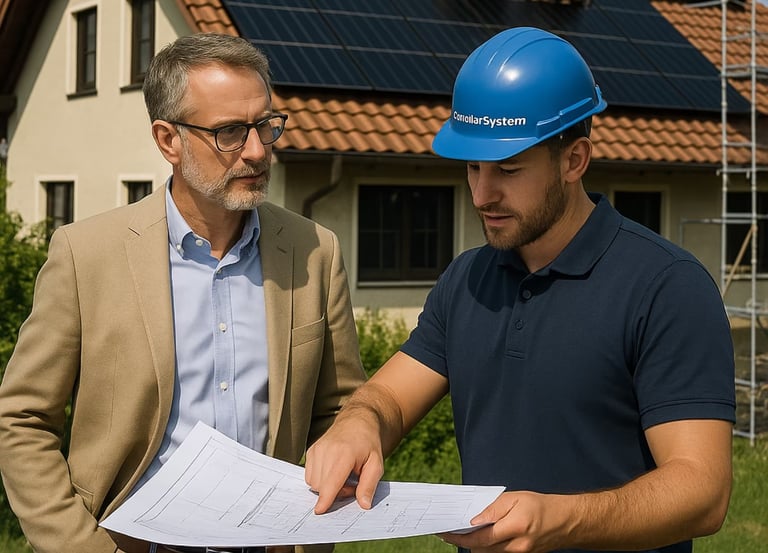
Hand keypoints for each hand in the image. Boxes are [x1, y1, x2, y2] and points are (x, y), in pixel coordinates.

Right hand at [304, 414, 384, 514]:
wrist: (357, 422)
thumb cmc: (368, 445)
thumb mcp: (376, 464)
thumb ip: (369, 485)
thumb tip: (364, 505)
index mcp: (344, 453)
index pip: (332, 481)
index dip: (325, 498)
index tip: (319, 510)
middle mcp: (327, 450)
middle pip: (322, 486)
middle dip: (335, 493)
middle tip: (351, 484)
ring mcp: (316, 450)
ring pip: (314, 482)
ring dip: (327, 487)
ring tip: (343, 476)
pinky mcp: (311, 451)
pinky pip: (310, 476)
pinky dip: (320, 479)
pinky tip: (333, 471)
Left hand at [439, 491, 570, 552]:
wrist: (566, 521)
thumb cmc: (541, 506)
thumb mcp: (516, 498)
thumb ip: (492, 509)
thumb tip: (473, 520)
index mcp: (515, 528)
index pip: (480, 537)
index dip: (460, 536)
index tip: (445, 532)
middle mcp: (517, 546)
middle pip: (481, 549)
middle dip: (463, 541)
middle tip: (448, 532)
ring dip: (474, 545)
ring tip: (461, 533)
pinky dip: (486, 547)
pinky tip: (480, 536)